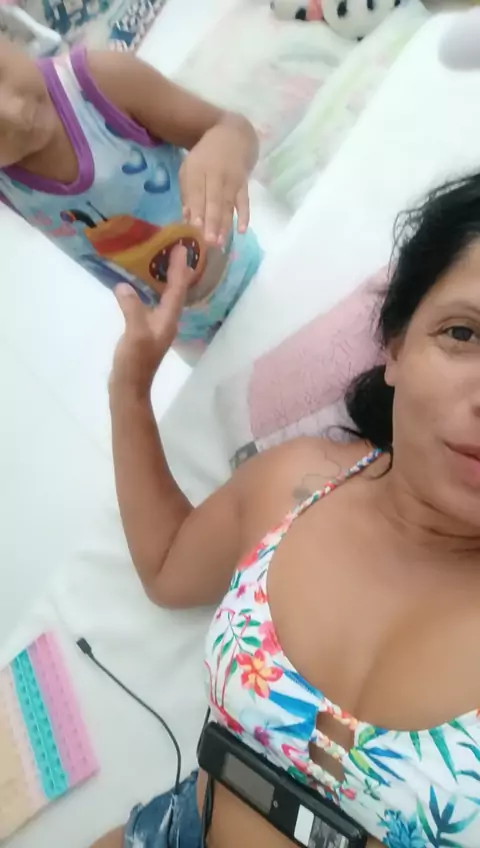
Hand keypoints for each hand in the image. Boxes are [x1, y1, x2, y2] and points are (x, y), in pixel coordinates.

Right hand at [110, 246, 192, 396]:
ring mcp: (156, 327)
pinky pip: (151, 304)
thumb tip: (124, 285)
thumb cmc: (135, 362)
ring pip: (164, 297)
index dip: (179, 269)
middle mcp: (167, 321)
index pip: (177, 289)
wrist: (129, 387)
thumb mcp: (134, 333)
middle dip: (176, 271)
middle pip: (175, 291)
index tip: (181, 247)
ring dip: (164, 280)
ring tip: (158, 260)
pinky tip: (139, 286)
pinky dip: (149, 291)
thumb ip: (131, 307)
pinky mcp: (145, 331)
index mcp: (168, 319)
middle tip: (173, 248)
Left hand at [180, 118, 255, 246]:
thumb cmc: (206, 156)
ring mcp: (232, 180)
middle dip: (212, 221)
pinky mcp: (244, 184)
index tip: (195, 226)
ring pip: (228, 204)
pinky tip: (242, 230)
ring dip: (225, 224)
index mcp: (197, 169)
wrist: (233, 135)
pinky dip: (244, 215)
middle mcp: (215, 174)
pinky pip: (244, 201)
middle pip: (214, 200)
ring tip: (220, 242)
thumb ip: (187, 193)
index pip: (196, 191)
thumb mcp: (190, 168)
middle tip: (209, 241)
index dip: (196, 208)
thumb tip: (186, 218)